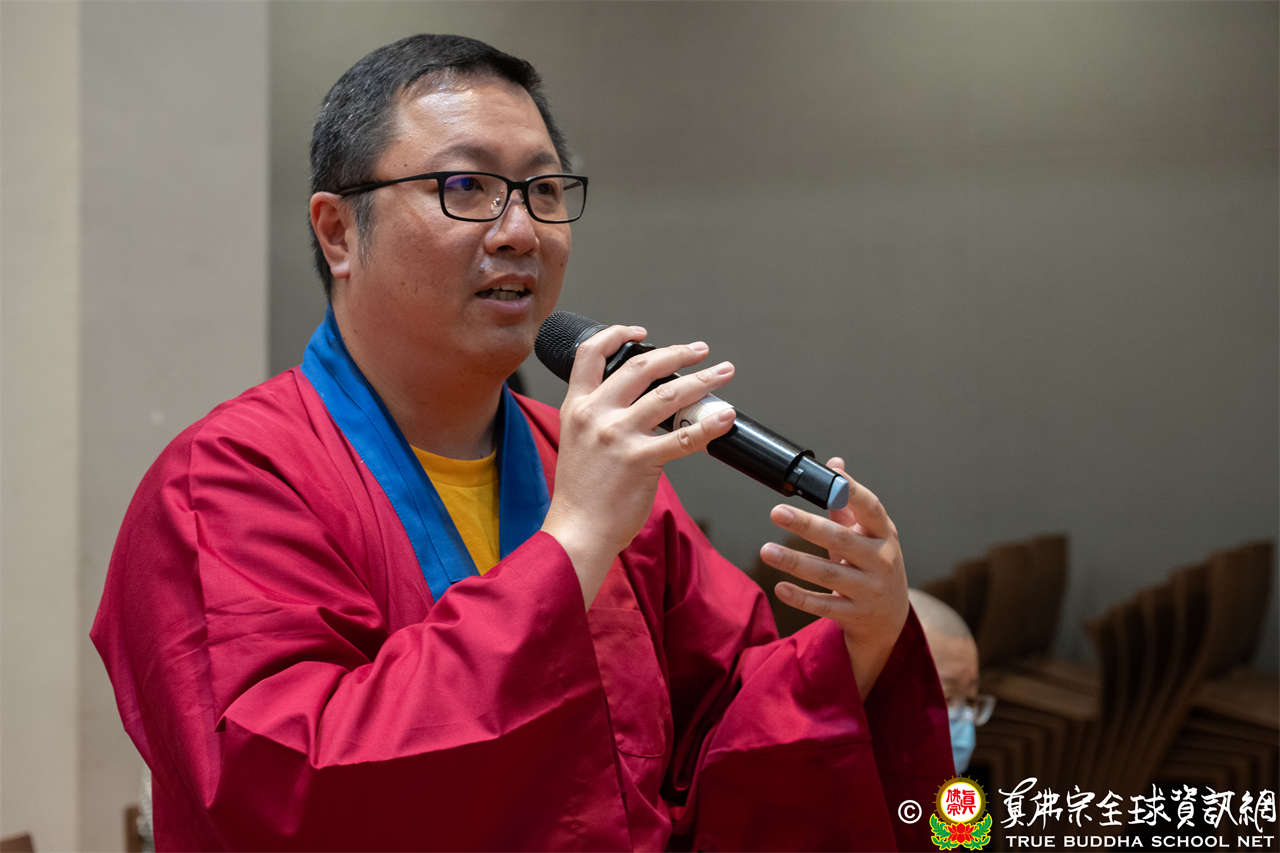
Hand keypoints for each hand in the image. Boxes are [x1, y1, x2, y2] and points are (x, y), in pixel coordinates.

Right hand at [542, 325, 736, 605]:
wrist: (577, 530)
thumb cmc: (581, 493)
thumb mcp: (577, 441)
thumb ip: (601, 416)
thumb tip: (642, 403)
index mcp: (577, 406)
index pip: (591, 354)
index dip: (617, 334)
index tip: (641, 332)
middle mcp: (596, 414)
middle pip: (641, 367)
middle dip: (677, 354)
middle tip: (700, 350)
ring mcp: (618, 436)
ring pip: (669, 395)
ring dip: (702, 380)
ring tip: (722, 373)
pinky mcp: (640, 460)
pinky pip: (683, 437)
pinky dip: (708, 424)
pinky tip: (725, 417)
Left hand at [758, 457, 908, 697]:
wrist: (891, 619)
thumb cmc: (872, 566)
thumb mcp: (868, 535)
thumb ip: (848, 503)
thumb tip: (834, 463)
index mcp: (884, 534)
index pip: (871, 508)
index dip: (852, 491)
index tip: (830, 474)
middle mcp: (881, 561)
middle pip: (842, 539)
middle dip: (807, 525)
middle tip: (776, 512)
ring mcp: (869, 590)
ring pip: (830, 574)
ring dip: (795, 562)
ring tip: (766, 550)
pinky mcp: (855, 614)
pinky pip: (824, 606)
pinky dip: (801, 598)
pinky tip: (779, 587)